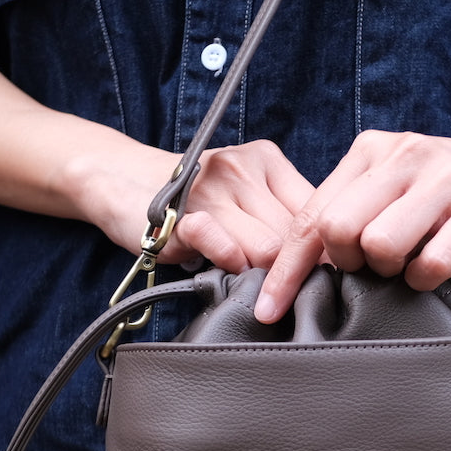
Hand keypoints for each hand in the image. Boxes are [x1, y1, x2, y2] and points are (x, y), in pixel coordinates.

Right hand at [145, 139, 316, 272]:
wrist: (121, 180)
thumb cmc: (193, 198)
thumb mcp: (245, 193)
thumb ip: (282, 216)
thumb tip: (329, 258)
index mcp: (267, 161)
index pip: (315, 209)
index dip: (322, 247)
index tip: (323, 274)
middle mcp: (244, 169)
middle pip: (294, 233)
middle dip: (294, 267)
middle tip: (288, 289)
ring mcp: (213, 190)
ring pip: (267, 246)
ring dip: (263, 274)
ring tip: (254, 283)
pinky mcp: (182, 216)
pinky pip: (220, 244)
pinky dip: (230, 262)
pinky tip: (227, 268)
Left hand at [254, 128, 450, 322]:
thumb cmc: (448, 188)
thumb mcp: (393, 185)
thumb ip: (351, 211)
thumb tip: (301, 268)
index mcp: (369, 152)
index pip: (311, 215)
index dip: (286, 269)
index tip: (269, 309)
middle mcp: (402, 156)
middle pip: (338, 229)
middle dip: (348, 263)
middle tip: (374, 265)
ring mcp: (443, 179)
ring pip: (381, 244)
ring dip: (389, 270)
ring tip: (409, 262)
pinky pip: (433, 262)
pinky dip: (427, 279)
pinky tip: (436, 267)